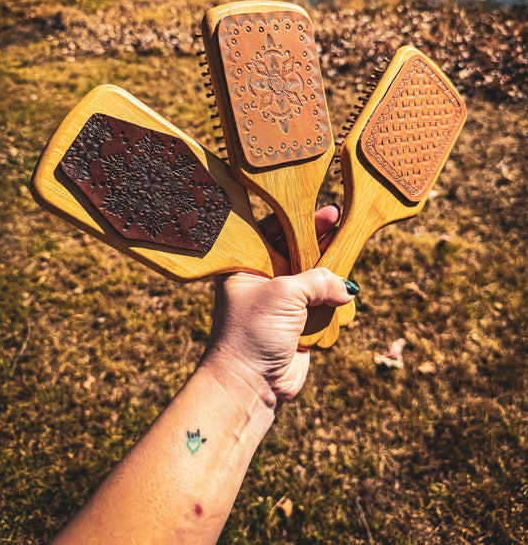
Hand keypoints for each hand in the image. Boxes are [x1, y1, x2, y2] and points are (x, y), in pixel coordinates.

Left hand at [202, 206, 355, 408]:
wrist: (249, 386)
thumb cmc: (252, 333)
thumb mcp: (284, 294)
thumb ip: (317, 280)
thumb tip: (346, 287)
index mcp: (247, 266)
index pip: (276, 232)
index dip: (302, 221)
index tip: (328, 212)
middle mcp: (263, 282)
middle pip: (299, 254)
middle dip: (322, 245)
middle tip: (345, 227)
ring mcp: (281, 305)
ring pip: (314, 281)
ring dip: (331, 276)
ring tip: (350, 258)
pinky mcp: (297, 326)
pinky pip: (322, 307)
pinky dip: (333, 304)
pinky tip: (345, 296)